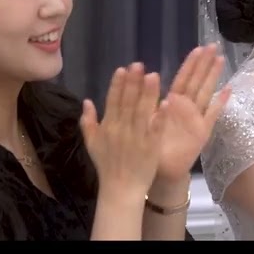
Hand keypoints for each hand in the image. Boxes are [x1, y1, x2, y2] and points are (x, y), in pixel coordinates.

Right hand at [80, 65, 164, 200]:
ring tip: (153, 75)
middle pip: (128, 102)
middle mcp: (122, 129)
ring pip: (143, 111)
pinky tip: (166, 102)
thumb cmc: (107, 165)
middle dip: (133, 83)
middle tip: (138, 64)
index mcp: (108, 127)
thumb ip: (88, 122)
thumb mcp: (92, 143)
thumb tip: (86, 101)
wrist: (120, 189)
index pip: (112, 101)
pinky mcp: (151, 146)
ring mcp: (137, 137)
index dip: (117, 85)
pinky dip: (160, 116)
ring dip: (148, 93)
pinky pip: (156, 129)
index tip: (123, 69)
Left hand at [153, 44, 232, 182]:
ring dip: (213, 76)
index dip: (191, 64)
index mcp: (172, 103)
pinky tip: (229, 90)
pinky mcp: (202, 131)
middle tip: (214, 45)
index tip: (198, 48)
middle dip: (205, 63)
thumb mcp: (146, 120)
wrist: (160, 170)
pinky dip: (221, 103)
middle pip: (197, 81)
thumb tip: (148, 78)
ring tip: (221, 59)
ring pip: (206, 92)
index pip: (183, 78)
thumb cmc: (151, 145)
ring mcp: (196, 118)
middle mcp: (186, 107)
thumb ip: (148, 102)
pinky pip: (213, 115)